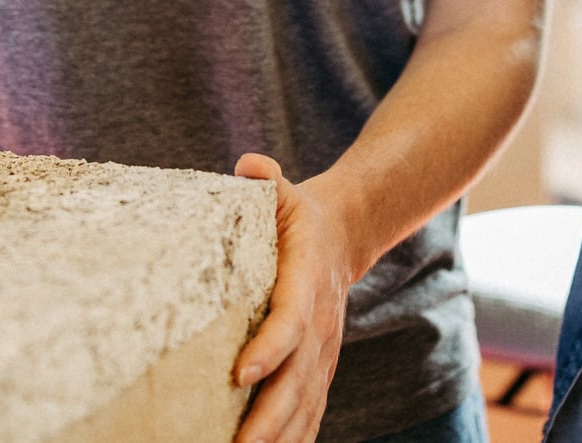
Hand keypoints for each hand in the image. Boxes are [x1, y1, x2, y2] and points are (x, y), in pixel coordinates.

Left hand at [231, 154, 360, 442]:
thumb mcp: (281, 192)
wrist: (341, 234)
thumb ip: (266, 180)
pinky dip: (293, 438)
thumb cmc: (294, 215)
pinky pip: (308, 412)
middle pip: (296, 380)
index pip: (290, 321)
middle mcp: (318, 326)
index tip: (239, 372)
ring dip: (278, 436)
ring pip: (303, 405)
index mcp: (306, 282)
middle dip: (269, 417)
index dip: (269, 348)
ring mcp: (321, 353)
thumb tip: (249, 166)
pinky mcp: (317, 369)